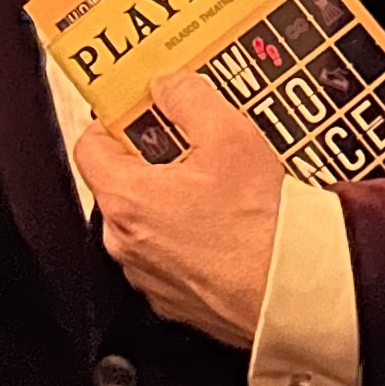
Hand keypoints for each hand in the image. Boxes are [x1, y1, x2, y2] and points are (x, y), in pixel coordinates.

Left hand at [72, 65, 285, 351]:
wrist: (295, 290)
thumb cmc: (262, 225)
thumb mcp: (229, 135)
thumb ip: (188, 97)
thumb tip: (168, 85)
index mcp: (127, 199)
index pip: (89, 146)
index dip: (115, 122)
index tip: (142, 112)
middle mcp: (127, 242)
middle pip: (120, 183)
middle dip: (152, 160)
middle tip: (192, 146)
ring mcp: (148, 276)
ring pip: (146, 223)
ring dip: (172, 202)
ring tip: (219, 188)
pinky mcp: (174, 300)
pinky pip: (169, 257)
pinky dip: (188, 240)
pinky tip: (225, 226)